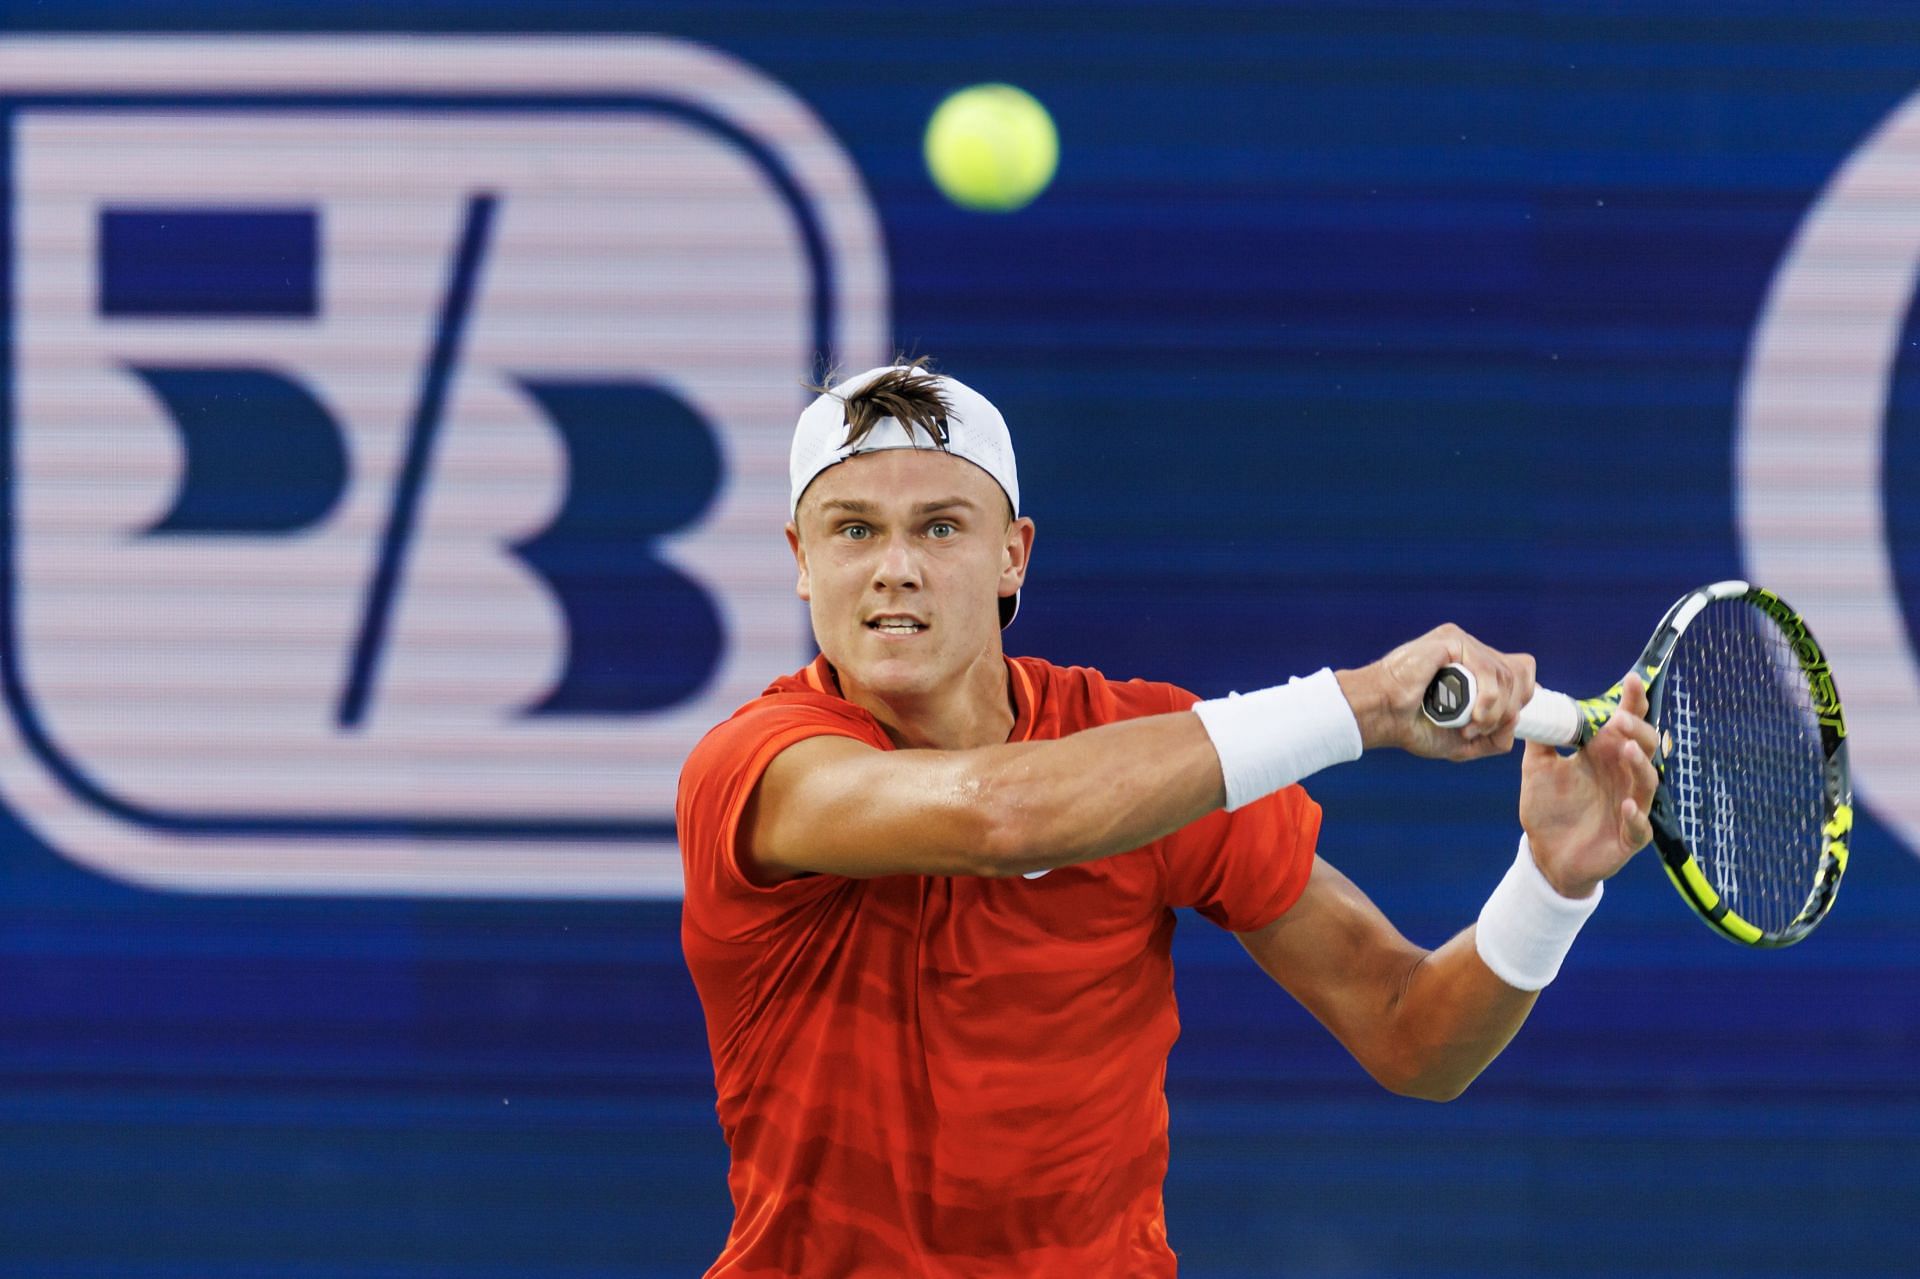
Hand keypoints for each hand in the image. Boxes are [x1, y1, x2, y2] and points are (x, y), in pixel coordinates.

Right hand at [1336, 624, 1536, 760]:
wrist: (1383, 716)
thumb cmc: (1414, 727)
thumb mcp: (1465, 742)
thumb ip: (1496, 736)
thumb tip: (1515, 718)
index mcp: (1475, 669)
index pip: (1520, 671)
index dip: (1520, 697)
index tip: (1498, 723)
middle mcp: (1472, 652)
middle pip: (1520, 673)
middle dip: (1509, 709)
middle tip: (1477, 729)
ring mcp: (1463, 644)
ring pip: (1507, 674)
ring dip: (1494, 710)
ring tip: (1468, 725)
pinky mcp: (1452, 640)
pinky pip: (1488, 668)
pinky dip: (1487, 697)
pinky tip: (1470, 713)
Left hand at [1518, 674, 1660, 898]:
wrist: (1545, 854)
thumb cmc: (1548, 808)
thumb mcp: (1537, 768)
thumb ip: (1541, 737)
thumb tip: (1535, 698)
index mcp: (1604, 756)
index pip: (1624, 723)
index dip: (1632, 702)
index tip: (1632, 680)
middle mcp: (1622, 777)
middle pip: (1644, 746)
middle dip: (1637, 730)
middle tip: (1620, 720)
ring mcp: (1630, 806)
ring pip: (1647, 782)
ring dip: (1640, 765)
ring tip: (1628, 750)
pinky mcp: (1628, 837)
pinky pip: (1640, 827)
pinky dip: (1636, 816)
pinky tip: (1626, 807)